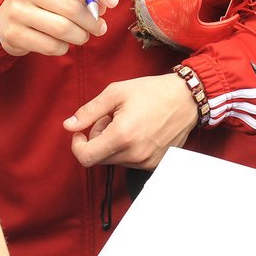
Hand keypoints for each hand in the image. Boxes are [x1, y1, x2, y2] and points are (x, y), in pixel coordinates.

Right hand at [0, 0, 116, 56]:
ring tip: (82, 36)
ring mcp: (17, 11)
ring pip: (63, 29)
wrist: (4, 19)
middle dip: (92, 21)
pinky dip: (63, 47)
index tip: (114, 1)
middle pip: (72, 8)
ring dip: (80, 36)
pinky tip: (62, 42)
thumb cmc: (41, 1)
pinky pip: (51, 45)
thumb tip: (102, 6)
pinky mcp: (14, 33)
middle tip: (100, 27)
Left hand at [64, 74, 197, 169]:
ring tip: (128, 122)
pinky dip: (128, 148)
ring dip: (113, 143)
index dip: (77, 144)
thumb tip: (69, 126)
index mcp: (121, 136)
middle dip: (98, 138)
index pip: (85, 157)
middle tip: (110, 118)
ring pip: (114, 159)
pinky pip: (131, 161)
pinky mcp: (155, 164)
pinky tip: (139, 130)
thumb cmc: (151, 91)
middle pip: (99, 158)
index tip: (81, 131)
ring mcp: (146, 162)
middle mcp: (134, 155)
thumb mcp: (116, 92)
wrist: (187, 98)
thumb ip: (89, 111)